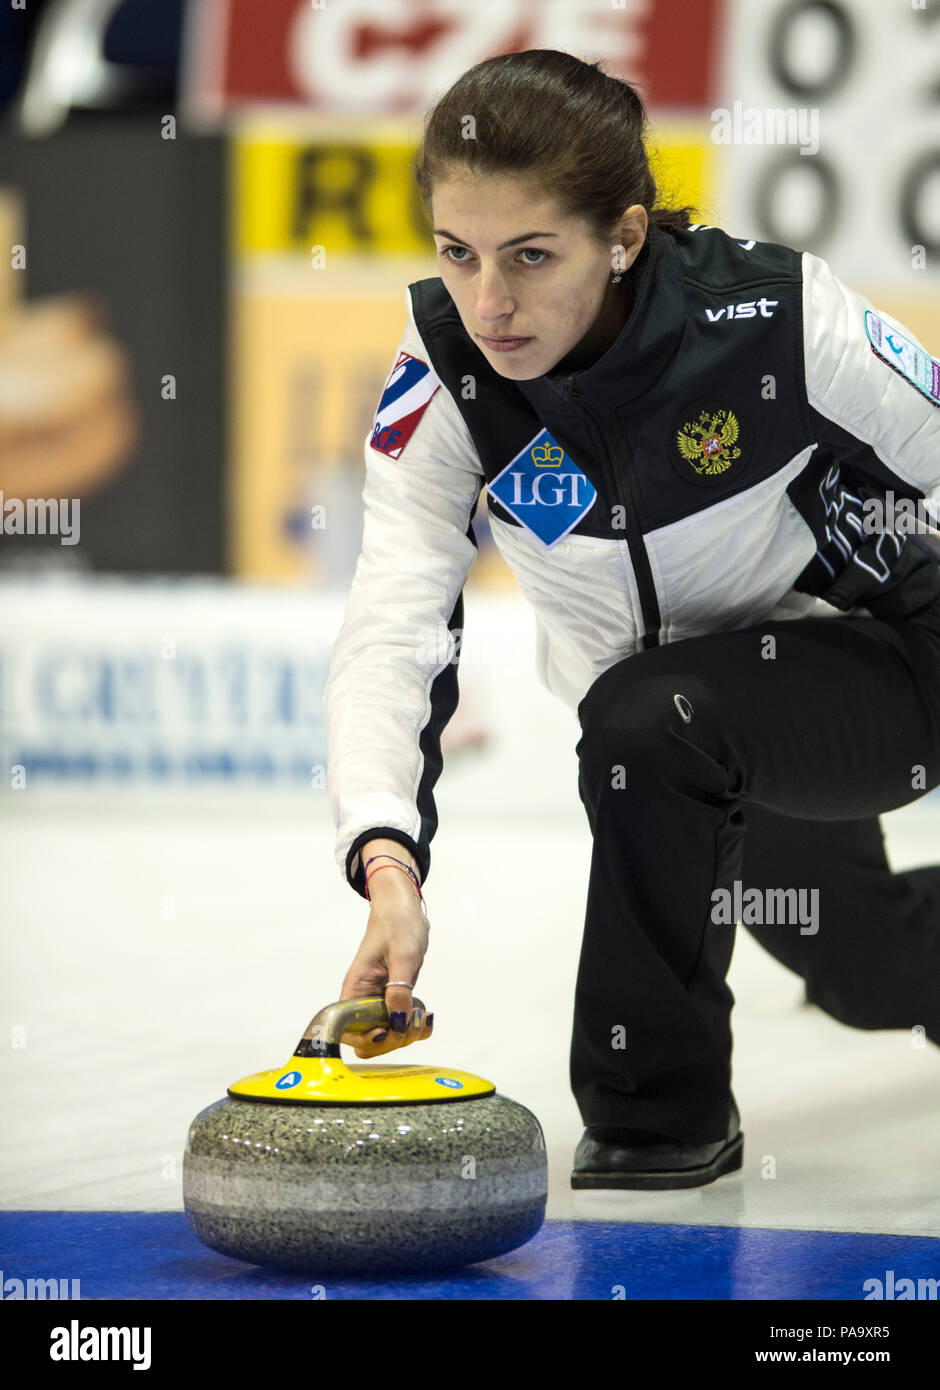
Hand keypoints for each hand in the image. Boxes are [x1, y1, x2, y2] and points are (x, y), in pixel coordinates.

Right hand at [339, 871, 433, 1057]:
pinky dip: (416, 1027)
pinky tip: (426, 1015)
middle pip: (369, 1042)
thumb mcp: (402, 955)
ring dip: (408, 1034)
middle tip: (413, 1019)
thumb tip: (397, 1025)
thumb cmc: (397, 923)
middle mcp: (363, 1000)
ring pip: (388, 1036)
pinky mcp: (395, 999)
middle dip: (393, 1039)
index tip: (388, 1029)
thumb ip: (399, 991)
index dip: (367, 1040)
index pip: (348, 1032)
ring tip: (423, 1014)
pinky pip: (401, 1025)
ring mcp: (379, 1001)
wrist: (404, 908)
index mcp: (355, 990)